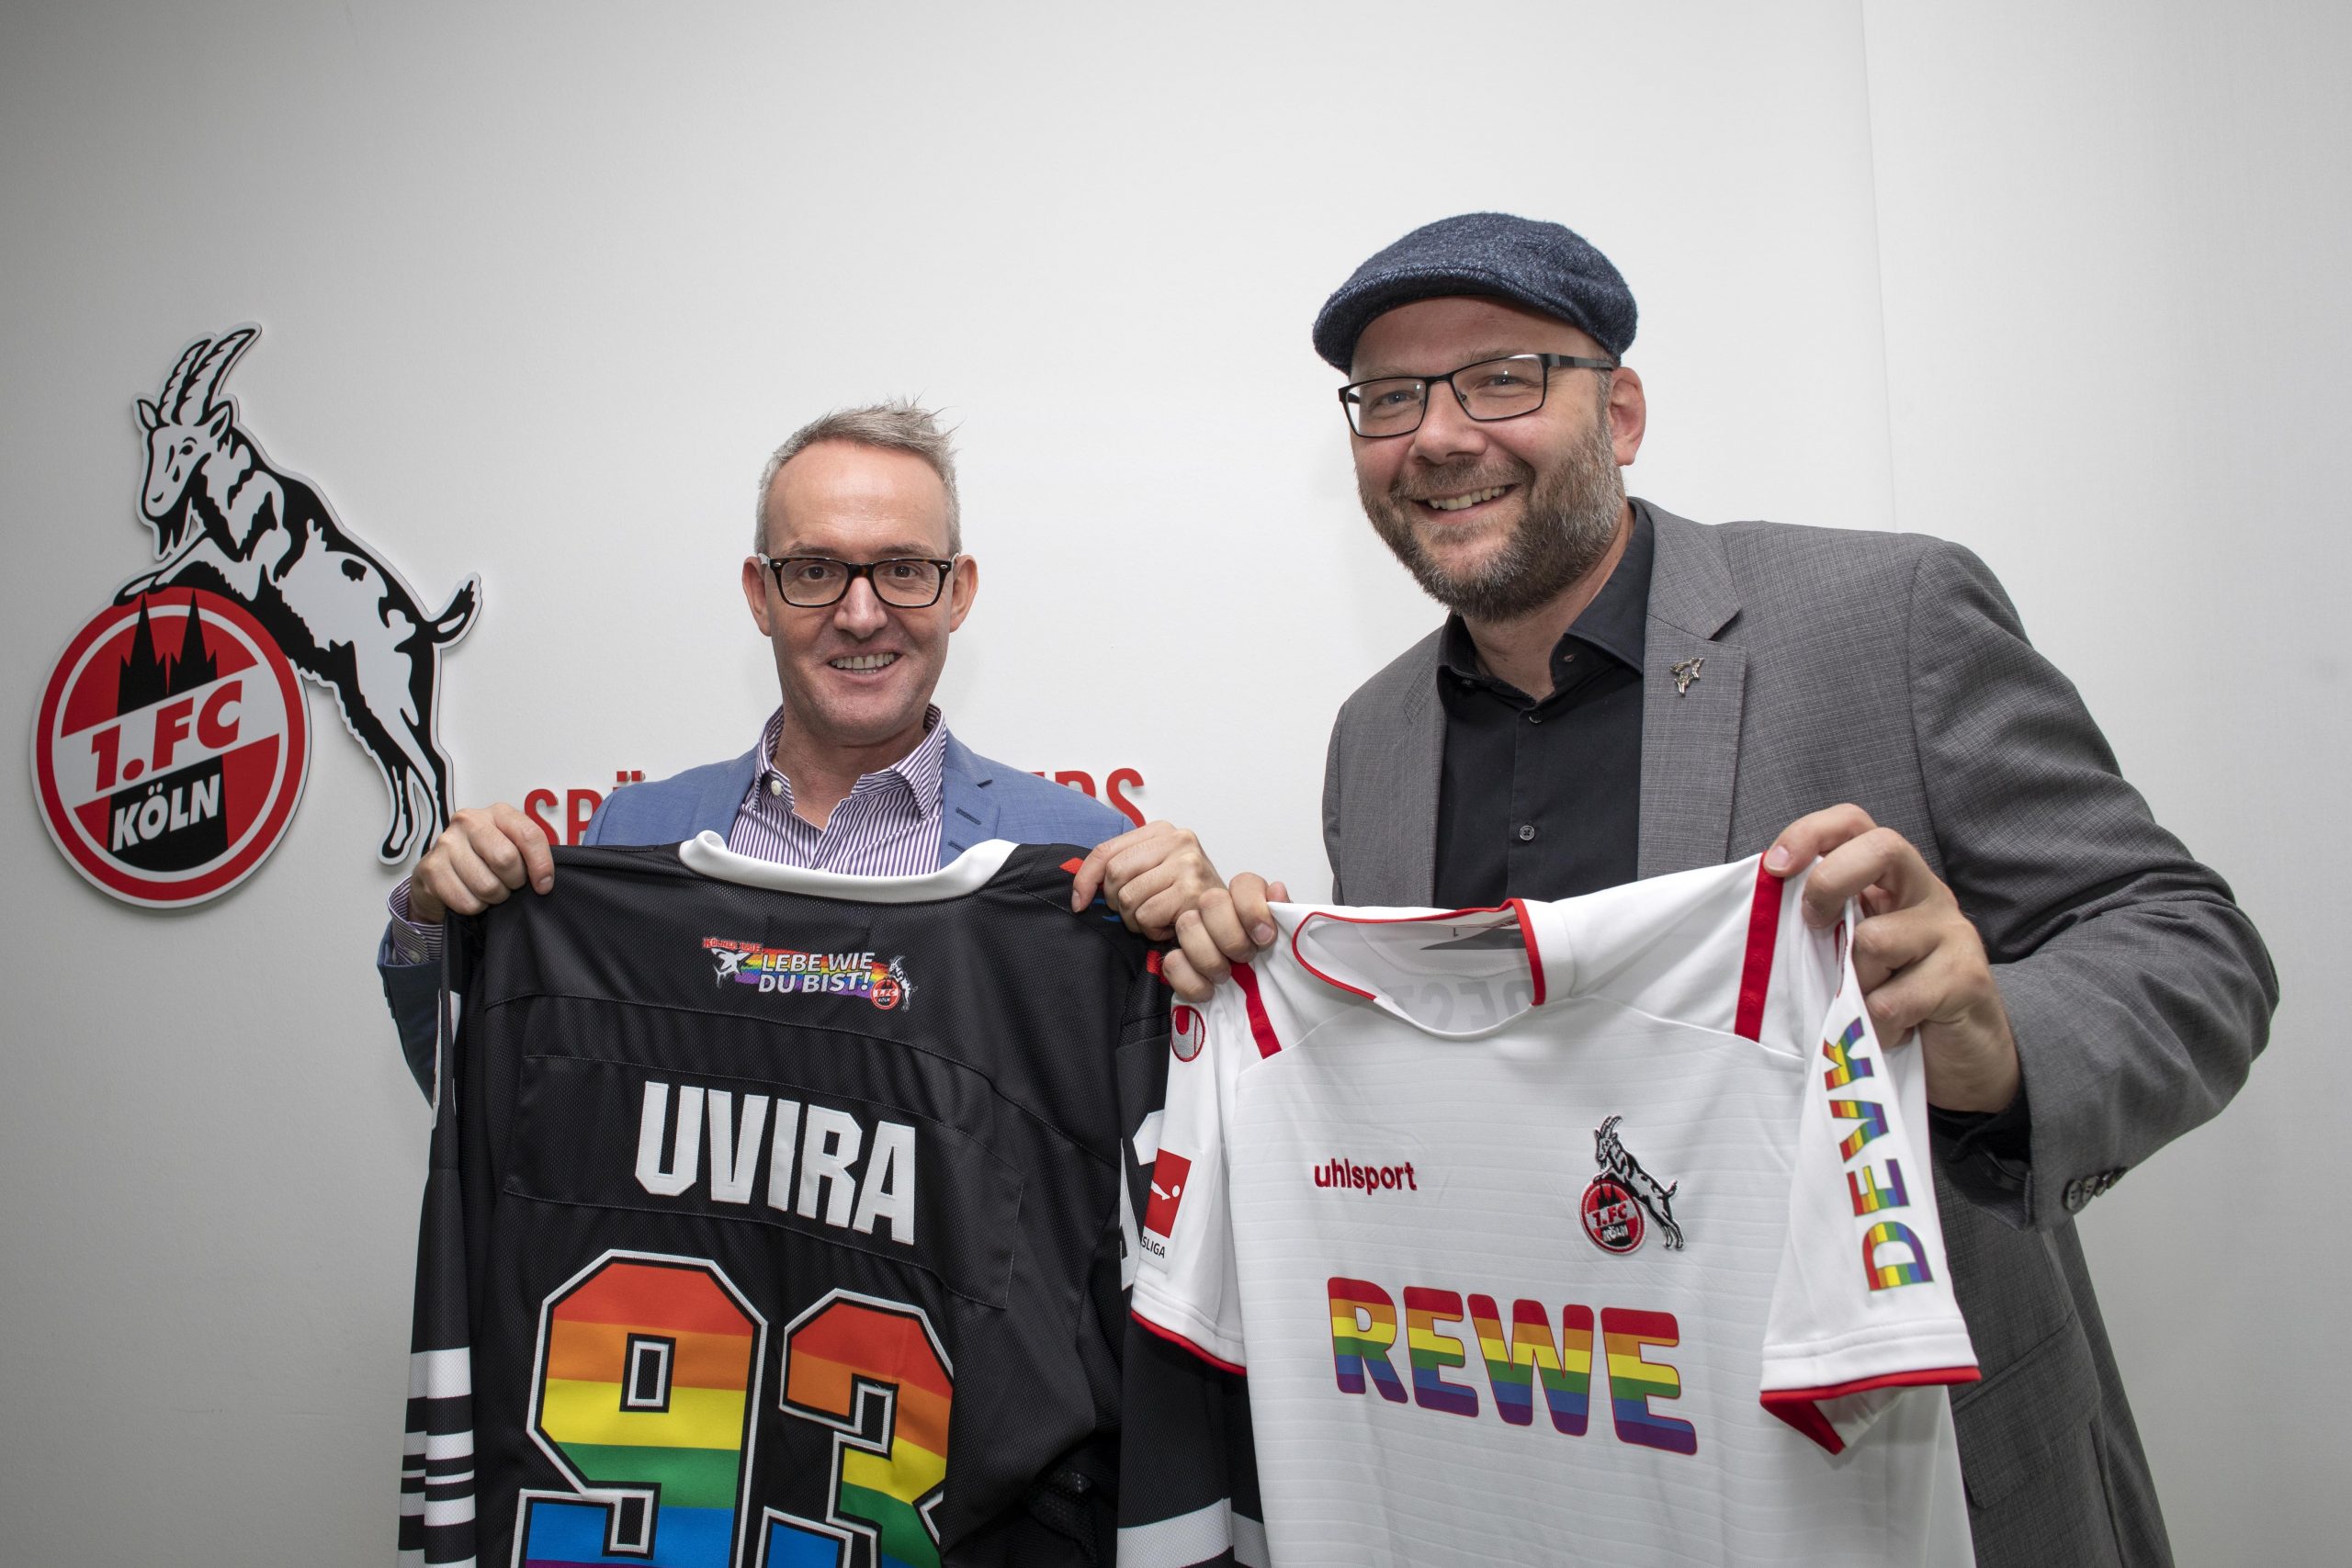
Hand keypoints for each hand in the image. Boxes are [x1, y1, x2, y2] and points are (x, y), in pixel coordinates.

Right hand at [408, 803, 554, 922]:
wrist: (440, 871)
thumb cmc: (484, 858)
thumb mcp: (512, 846)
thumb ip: (530, 853)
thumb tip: (545, 881)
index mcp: (496, 812)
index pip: (529, 835)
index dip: (541, 865)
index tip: (543, 885)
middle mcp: (468, 821)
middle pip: (506, 860)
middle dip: (514, 882)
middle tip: (509, 884)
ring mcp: (446, 843)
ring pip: (487, 886)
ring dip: (494, 897)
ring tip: (488, 889)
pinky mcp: (430, 868)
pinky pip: (466, 902)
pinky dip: (475, 907)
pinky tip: (470, 894)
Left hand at [1070, 820, 1225, 938]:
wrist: (1228, 916)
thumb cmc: (1186, 895)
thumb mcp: (1153, 871)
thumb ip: (1122, 867)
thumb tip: (1080, 893)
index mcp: (1162, 830)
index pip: (1105, 850)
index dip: (1085, 879)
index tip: (1080, 902)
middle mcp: (1177, 840)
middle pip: (1114, 874)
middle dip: (1117, 903)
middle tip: (1136, 912)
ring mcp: (1187, 863)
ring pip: (1128, 897)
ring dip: (1136, 919)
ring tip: (1156, 918)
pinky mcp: (1191, 890)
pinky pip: (1147, 916)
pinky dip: (1152, 929)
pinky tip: (1169, 925)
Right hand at [1165, 874, 1289, 1001]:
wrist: (1259, 1003)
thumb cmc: (1273, 972)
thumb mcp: (1288, 945)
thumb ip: (1287, 917)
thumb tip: (1277, 891)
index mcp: (1247, 902)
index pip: (1244, 883)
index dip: (1252, 909)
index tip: (1264, 938)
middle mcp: (1218, 910)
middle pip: (1212, 900)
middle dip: (1231, 936)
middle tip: (1245, 958)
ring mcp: (1193, 932)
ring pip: (1188, 925)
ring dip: (1210, 958)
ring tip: (1225, 976)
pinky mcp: (1176, 960)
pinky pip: (1171, 962)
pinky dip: (1192, 982)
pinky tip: (1208, 991)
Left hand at [1767, 805, 2019, 1114]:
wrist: (1965, 1058)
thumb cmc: (1892, 999)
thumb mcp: (1849, 953)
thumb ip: (1823, 924)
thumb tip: (1765, 908)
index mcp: (1891, 881)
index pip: (1855, 824)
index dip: (1810, 833)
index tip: (1774, 867)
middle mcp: (1925, 894)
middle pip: (1882, 848)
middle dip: (1830, 882)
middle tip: (1815, 927)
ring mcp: (1952, 932)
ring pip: (1875, 939)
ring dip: (1856, 985)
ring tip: (1871, 1007)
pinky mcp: (1968, 977)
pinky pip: (1892, 999)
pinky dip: (1878, 1025)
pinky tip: (1895, 1032)